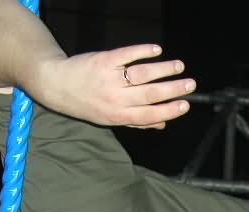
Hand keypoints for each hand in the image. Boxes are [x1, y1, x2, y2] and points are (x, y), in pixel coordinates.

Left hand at [37, 44, 195, 128]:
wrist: (57, 85)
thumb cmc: (87, 104)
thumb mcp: (109, 118)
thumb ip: (136, 121)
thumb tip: (162, 124)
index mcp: (118, 115)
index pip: (149, 115)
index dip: (169, 110)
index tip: (185, 104)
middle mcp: (115, 98)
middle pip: (150, 94)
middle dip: (173, 89)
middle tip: (190, 84)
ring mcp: (110, 78)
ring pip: (142, 74)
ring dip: (163, 69)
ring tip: (179, 66)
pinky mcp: (104, 60)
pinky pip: (126, 54)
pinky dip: (142, 51)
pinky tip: (156, 50)